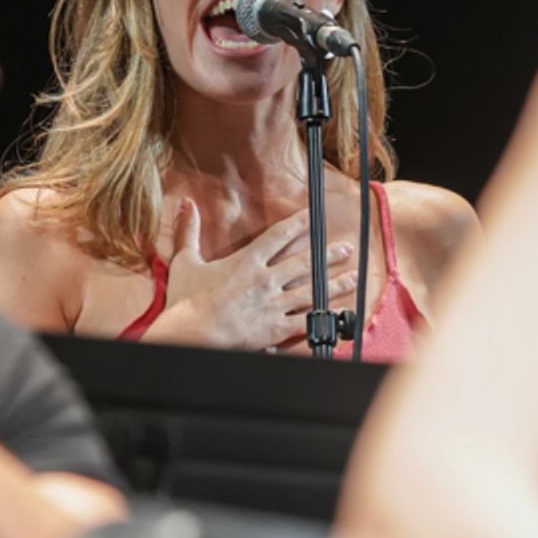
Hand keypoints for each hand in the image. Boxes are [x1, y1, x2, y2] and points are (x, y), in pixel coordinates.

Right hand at [154, 200, 358, 351]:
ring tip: (353, 278)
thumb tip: (185, 202)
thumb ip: (188, 230)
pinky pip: (305, 322)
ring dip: (335, 283)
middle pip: (304, 262)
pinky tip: (338, 314)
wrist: (190, 334)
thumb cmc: (185, 301)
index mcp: (246, 261)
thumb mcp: (184, 261)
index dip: (298, 223)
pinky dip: (323, 318)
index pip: (278, 235)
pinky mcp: (274, 329)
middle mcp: (265, 280)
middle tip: (347, 248)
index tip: (314, 215)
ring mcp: (272, 305)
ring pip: (312, 291)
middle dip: (329, 254)